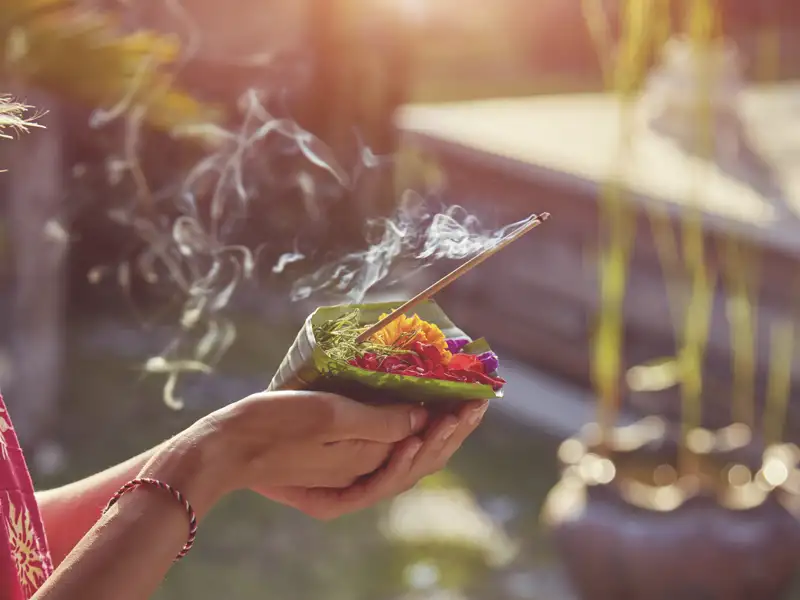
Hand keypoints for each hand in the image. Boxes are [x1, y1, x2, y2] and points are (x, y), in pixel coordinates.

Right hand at [261, 400, 488, 520]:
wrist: (224, 447)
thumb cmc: (273, 425)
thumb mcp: (330, 416)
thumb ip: (380, 422)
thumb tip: (425, 419)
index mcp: (365, 466)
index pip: (423, 450)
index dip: (451, 425)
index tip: (474, 399)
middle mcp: (361, 475)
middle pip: (420, 459)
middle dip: (451, 430)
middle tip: (477, 402)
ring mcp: (346, 474)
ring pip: (403, 459)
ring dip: (432, 435)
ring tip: (456, 410)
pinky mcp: (332, 466)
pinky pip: (380, 457)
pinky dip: (404, 441)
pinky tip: (414, 424)